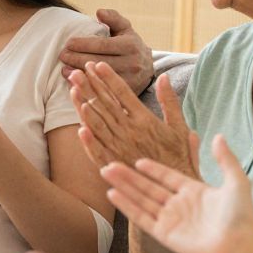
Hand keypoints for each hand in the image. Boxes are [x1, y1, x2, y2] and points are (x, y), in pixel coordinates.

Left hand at [60, 8, 154, 94]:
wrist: (148, 70)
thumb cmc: (130, 46)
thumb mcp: (125, 29)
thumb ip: (113, 18)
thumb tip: (99, 12)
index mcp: (131, 45)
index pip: (102, 45)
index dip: (83, 44)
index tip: (68, 43)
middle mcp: (132, 63)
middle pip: (98, 61)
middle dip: (77, 58)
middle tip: (62, 55)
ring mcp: (130, 80)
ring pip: (99, 78)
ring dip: (79, 74)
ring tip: (64, 70)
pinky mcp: (125, 95)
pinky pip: (102, 92)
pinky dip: (86, 88)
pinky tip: (74, 84)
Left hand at [71, 62, 198, 177]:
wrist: (172, 188)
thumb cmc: (178, 156)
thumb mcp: (180, 127)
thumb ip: (169, 101)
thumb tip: (164, 76)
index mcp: (145, 120)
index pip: (123, 94)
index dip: (108, 78)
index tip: (97, 65)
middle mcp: (130, 132)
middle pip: (105, 104)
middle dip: (91, 86)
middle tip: (77, 70)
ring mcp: (119, 148)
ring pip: (97, 123)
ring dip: (83, 105)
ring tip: (72, 89)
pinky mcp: (113, 163)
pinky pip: (97, 150)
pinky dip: (87, 139)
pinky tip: (78, 126)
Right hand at [101, 135, 252, 252]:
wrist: (239, 246)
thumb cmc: (241, 216)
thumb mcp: (237, 181)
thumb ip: (225, 159)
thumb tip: (218, 136)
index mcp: (195, 192)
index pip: (168, 177)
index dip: (153, 169)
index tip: (137, 160)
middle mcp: (180, 205)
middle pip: (149, 187)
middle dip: (129, 176)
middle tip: (110, 164)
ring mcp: (171, 220)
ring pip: (142, 199)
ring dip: (123, 187)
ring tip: (106, 173)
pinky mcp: (164, 234)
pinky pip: (141, 217)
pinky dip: (127, 206)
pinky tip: (113, 194)